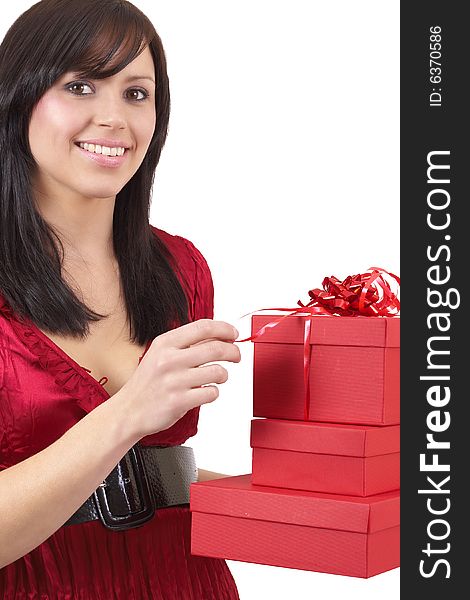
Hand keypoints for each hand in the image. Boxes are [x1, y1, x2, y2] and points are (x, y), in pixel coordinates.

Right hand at [119, 319, 240, 438]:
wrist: (129, 411)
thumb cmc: (148, 382)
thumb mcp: (160, 354)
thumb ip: (186, 344)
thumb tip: (220, 337)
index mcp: (165, 343)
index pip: (203, 327)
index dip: (224, 329)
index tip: (234, 334)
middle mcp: (169, 359)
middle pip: (216, 348)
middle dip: (233, 352)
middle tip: (236, 356)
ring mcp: (174, 381)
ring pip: (218, 371)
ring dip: (223, 375)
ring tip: (217, 377)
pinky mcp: (179, 401)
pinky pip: (211, 392)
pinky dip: (213, 392)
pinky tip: (204, 392)